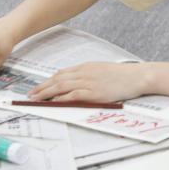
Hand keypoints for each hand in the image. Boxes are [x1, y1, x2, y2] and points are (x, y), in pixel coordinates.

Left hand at [29, 62, 148, 102]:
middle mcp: (85, 73)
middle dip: (42, 87)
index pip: (62, 73)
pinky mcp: (94, 92)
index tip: (39, 86)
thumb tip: (79, 84)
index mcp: (87, 67)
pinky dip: (61, 98)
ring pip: (61, 86)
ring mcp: (89, 82)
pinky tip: (53, 102)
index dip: (48, 81)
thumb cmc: (124, 75)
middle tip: (31, 94)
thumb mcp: (104, 71)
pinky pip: (73, 95)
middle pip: (58, 79)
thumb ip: (90, 75)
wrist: (137, 76)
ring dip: (46, 93)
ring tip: (36, 99)